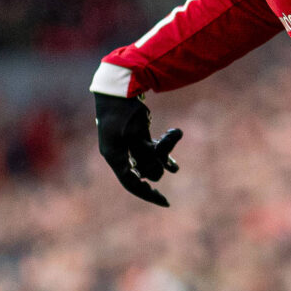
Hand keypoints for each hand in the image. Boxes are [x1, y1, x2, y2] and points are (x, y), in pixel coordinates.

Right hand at [94, 91, 181, 206]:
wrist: (119, 88)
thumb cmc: (122, 111)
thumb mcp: (133, 134)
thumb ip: (145, 154)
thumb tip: (157, 174)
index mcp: (114, 157)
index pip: (131, 183)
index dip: (148, 195)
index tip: (166, 202)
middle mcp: (121, 154)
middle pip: (146, 170)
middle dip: (159, 158)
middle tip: (168, 141)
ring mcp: (130, 146)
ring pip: (153, 159)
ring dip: (165, 150)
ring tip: (173, 133)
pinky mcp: (139, 136)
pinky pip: (155, 149)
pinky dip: (166, 149)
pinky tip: (176, 144)